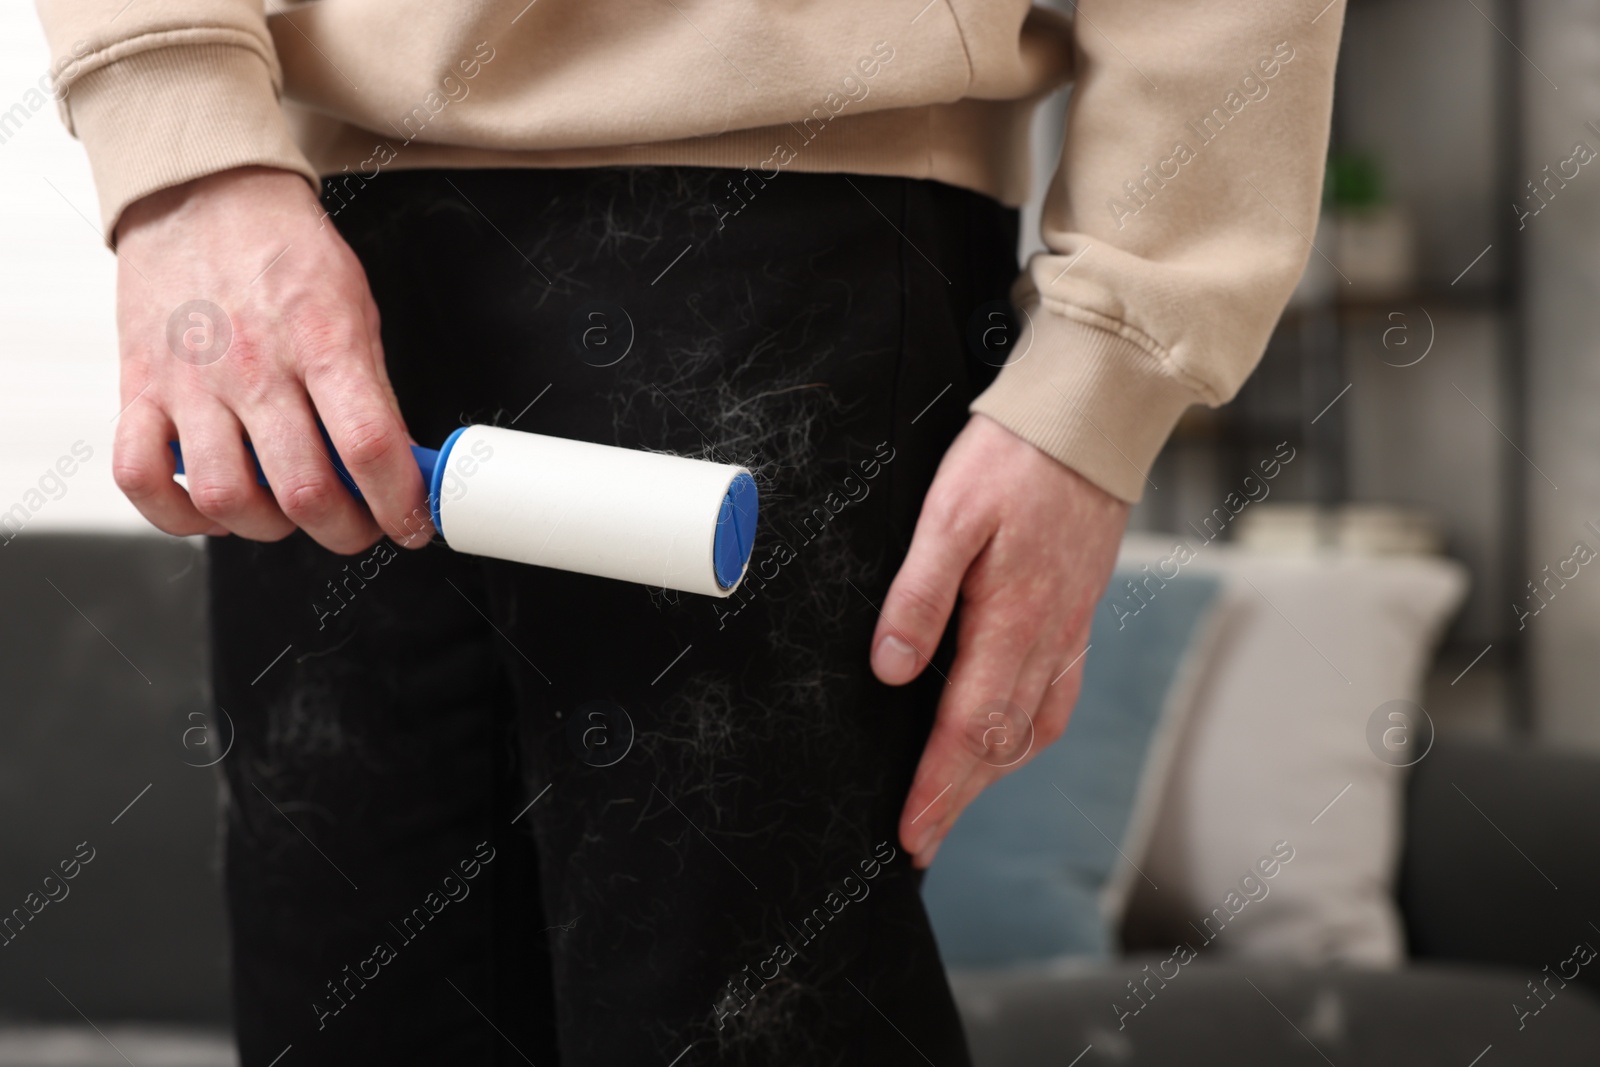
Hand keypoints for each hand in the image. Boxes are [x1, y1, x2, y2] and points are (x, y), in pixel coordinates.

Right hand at [112, 166, 428, 552]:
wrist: (204, 195)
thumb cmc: (285, 254)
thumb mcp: (356, 309)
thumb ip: (372, 391)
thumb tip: (399, 465)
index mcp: (321, 341)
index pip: (369, 446)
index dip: (399, 503)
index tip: (411, 524)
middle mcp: (253, 367)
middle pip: (302, 489)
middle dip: (345, 530)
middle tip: (357, 525)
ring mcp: (189, 382)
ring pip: (225, 498)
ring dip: (268, 528)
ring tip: (289, 513)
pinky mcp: (138, 389)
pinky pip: (139, 477)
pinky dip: (178, 514)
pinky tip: (215, 507)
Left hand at [871, 413, 1129, 867]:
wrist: (1089, 422)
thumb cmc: (1012, 459)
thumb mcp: (948, 514)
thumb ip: (919, 594)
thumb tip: (892, 671)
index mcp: (1012, 621)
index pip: (969, 729)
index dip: (937, 788)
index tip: (910, 834)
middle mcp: (1048, 639)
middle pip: (1001, 745)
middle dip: (957, 799)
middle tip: (921, 843)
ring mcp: (1069, 629)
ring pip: (1034, 728)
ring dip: (992, 775)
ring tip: (954, 803)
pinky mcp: (1077, 614)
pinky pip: (1057, 697)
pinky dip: (1028, 735)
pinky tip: (1009, 737)